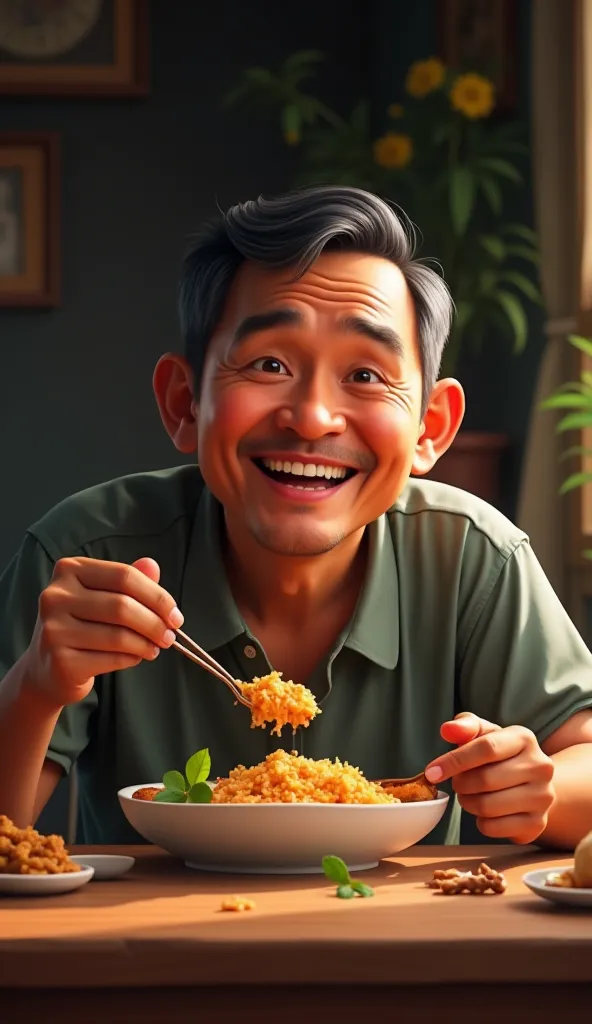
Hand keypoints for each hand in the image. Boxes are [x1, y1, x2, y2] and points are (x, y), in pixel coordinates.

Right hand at [24, 556, 182, 707]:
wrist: (47, 667)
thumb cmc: (82, 625)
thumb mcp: (103, 595)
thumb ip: (128, 580)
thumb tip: (152, 565)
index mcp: (69, 570)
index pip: (124, 576)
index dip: (157, 596)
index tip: (175, 614)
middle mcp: (55, 596)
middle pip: (122, 605)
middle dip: (155, 623)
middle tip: (170, 635)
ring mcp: (54, 629)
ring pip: (119, 635)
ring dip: (146, 644)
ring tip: (155, 647)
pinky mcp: (60, 661)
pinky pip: (111, 658)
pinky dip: (132, 659)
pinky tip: (136, 658)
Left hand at [424, 712, 554, 843]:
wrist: (534, 783)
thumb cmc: (501, 756)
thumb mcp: (485, 734)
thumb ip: (465, 727)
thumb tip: (447, 729)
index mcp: (524, 738)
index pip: (486, 748)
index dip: (455, 760)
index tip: (432, 771)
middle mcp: (540, 766)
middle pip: (485, 780)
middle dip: (461, 783)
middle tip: (458, 783)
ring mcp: (542, 797)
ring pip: (487, 806)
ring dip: (468, 803)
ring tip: (470, 795)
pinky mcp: (537, 824)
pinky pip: (493, 828)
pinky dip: (480, 822)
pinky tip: (486, 811)